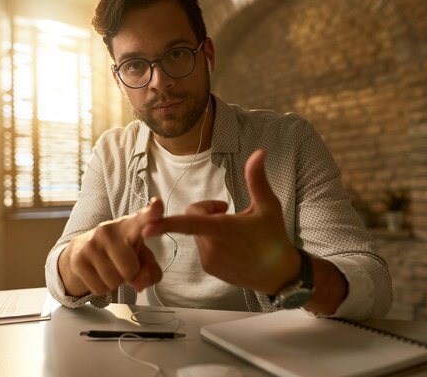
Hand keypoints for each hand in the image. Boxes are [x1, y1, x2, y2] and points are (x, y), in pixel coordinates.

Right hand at [60, 198, 164, 296]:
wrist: (82, 251)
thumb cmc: (121, 252)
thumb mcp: (143, 260)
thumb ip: (151, 272)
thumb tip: (139, 285)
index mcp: (130, 225)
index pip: (142, 218)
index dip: (152, 213)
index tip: (158, 204)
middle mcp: (109, 230)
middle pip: (130, 269)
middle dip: (129, 274)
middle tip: (122, 264)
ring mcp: (91, 244)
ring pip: (114, 281)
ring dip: (115, 281)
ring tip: (110, 267)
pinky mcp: (78, 260)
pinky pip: (100, 288)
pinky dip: (102, 288)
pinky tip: (98, 274)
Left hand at [142, 149, 300, 294]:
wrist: (279, 274)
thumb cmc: (274, 237)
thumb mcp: (268, 205)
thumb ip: (257, 178)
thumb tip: (260, 152)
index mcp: (223, 229)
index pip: (189, 223)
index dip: (166, 224)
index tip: (147, 228)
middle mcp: (211, 246)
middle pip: (192, 219)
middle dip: (206, 212)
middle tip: (228, 212)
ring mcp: (209, 259)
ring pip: (196, 233)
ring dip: (208, 228)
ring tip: (232, 231)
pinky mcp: (209, 268)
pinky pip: (201, 246)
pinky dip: (211, 242)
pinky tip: (231, 246)